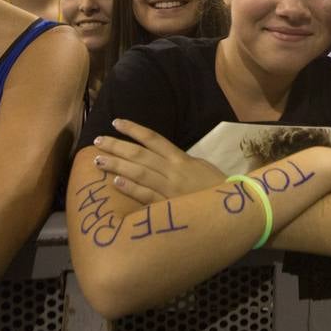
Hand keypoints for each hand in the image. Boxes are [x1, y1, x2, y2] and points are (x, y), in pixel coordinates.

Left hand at [92, 121, 225, 204]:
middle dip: (117, 146)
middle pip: (140, 154)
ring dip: (117, 165)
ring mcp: (170, 188)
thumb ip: (180, 161)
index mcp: (181, 158)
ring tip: (98, 159)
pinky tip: (115, 182)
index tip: (116, 122)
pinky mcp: (168, 207)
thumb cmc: (215, 187)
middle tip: (98, 140)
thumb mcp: (199, 166)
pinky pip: (147, 196)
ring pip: (139, 173)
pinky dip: (131, 189)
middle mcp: (173, 170)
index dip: (134, 129)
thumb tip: (159, 156)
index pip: (153, 139)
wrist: (232, 209)